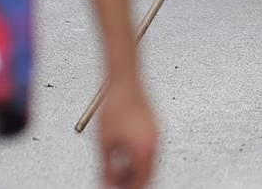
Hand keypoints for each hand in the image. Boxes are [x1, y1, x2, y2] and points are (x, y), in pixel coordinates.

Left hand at [96, 73, 156, 188]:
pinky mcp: (153, 126)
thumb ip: (107, 168)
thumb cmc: (116, 106)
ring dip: (134, 169)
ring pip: (149, 162)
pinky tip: (124, 155)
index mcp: (144, 149)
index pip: (140, 181)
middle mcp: (155, 141)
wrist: (124, 83)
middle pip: (148, 174)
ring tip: (116, 169)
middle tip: (116, 183)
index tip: (115, 188)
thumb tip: (107, 182)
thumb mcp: (105, 144)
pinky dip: (138, 157)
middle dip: (132, 182)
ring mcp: (156, 133)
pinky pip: (148, 149)